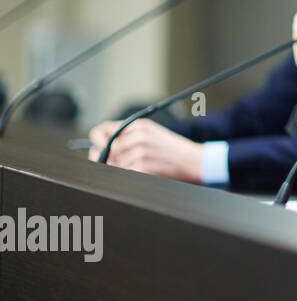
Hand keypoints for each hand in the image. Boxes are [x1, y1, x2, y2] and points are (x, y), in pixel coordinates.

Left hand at [88, 118, 203, 183]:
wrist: (195, 160)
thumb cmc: (173, 149)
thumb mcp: (153, 133)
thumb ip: (128, 135)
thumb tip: (100, 148)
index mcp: (139, 125)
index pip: (103, 130)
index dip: (97, 140)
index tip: (98, 147)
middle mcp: (138, 136)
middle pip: (106, 150)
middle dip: (109, 158)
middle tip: (118, 162)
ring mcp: (140, 151)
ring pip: (114, 164)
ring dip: (122, 169)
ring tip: (140, 166)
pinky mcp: (143, 166)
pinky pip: (124, 173)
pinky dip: (132, 175)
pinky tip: (145, 171)